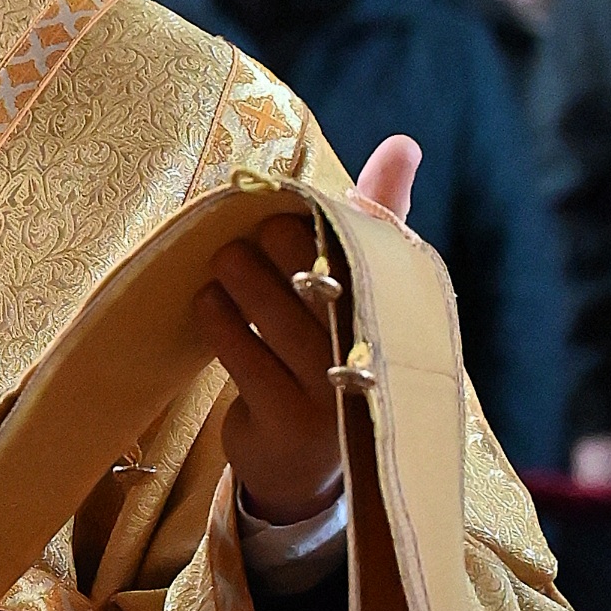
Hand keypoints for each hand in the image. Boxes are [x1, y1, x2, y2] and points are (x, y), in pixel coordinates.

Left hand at [194, 135, 420, 524]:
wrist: (302, 467)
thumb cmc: (329, 353)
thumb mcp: (358, 291)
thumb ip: (375, 217)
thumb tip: (404, 142)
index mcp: (396, 318)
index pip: (379, 259)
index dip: (338, 226)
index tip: (296, 206)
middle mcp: (372, 360)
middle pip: (331, 288)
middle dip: (289, 250)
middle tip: (257, 228)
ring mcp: (331, 398)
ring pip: (286, 324)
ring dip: (248, 282)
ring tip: (225, 257)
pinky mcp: (287, 424)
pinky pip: (249, 362)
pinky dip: (223, 325)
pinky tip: (207, 302)